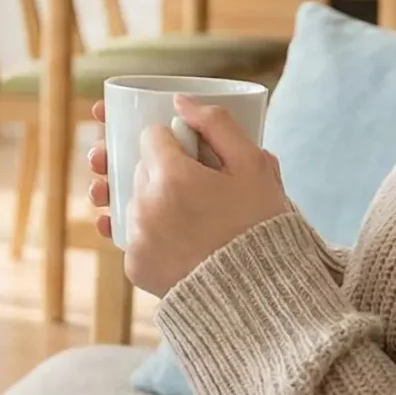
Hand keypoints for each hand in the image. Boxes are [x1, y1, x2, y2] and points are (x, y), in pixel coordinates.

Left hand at [91, 95, 291, 297]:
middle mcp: (144, 205)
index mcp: (171, 176)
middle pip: (140, 169)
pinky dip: (151, 235)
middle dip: (162, 172)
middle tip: (195, 186)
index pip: (151, 138)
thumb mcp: (253, 167)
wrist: (260, 293)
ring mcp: (136, 238)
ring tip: (190, 216)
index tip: (191, 155)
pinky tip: (178, 239)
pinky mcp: (134, 267)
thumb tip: (179, 101)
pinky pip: (135, 237)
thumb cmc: (261, 226)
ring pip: (134, 202)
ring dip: (154, 202)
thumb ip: (217, 124)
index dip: (173, 143)